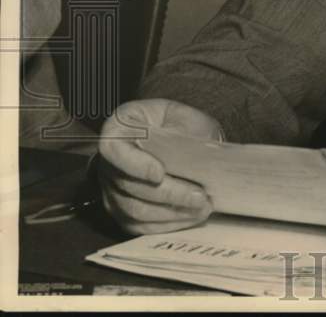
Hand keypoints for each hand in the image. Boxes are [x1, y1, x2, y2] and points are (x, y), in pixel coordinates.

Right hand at [97, 98, 219, 234]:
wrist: (173, 134)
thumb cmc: (178, 123)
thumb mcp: (185, 117)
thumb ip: (185, 133)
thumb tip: (196, 159)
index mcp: (119, 129)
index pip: (113, 148)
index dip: (135, 165)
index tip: (160, 174)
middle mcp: (108, 162)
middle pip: (130, 186)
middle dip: (169, 194)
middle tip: (199, 197)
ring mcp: (112, 189)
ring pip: (134, 210)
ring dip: (171, 213)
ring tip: (201, 209)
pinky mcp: (122, 211)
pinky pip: (140, 225)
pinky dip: (167, 224)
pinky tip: (190, 217)